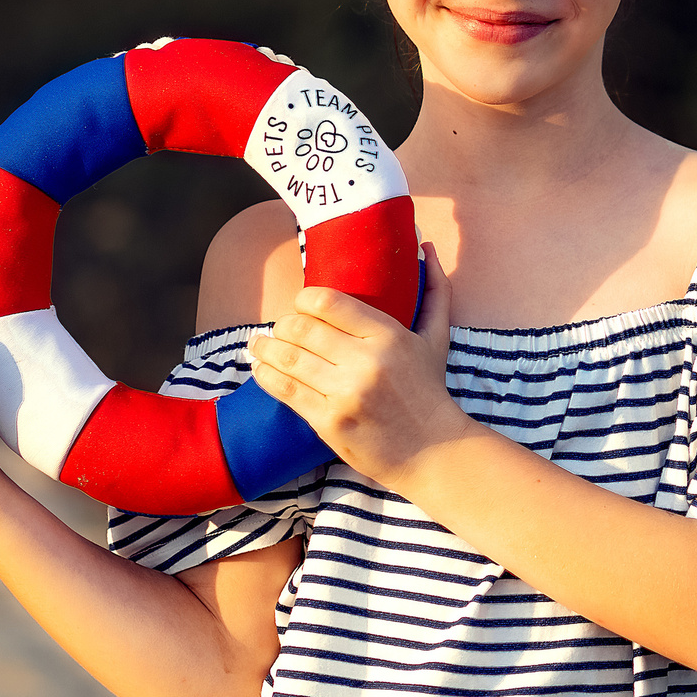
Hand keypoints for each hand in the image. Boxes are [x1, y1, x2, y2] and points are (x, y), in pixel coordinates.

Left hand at [249, 242, 471, 489]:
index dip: (304, 299)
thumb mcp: (437, 338)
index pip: (328, 302)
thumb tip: (427, 246)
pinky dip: (266, 376)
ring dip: (266, 348)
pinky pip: (285, 389)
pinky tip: (261, 369)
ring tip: (259, 344)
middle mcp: (365, 361)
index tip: (301, 305)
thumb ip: (435, 290)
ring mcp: (345, 392)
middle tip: (280, 328)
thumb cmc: (430, 391)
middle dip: (283, 325)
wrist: (433, 451)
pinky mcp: (328, 420)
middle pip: (301, 328)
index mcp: (389, 335)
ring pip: (287, 358)